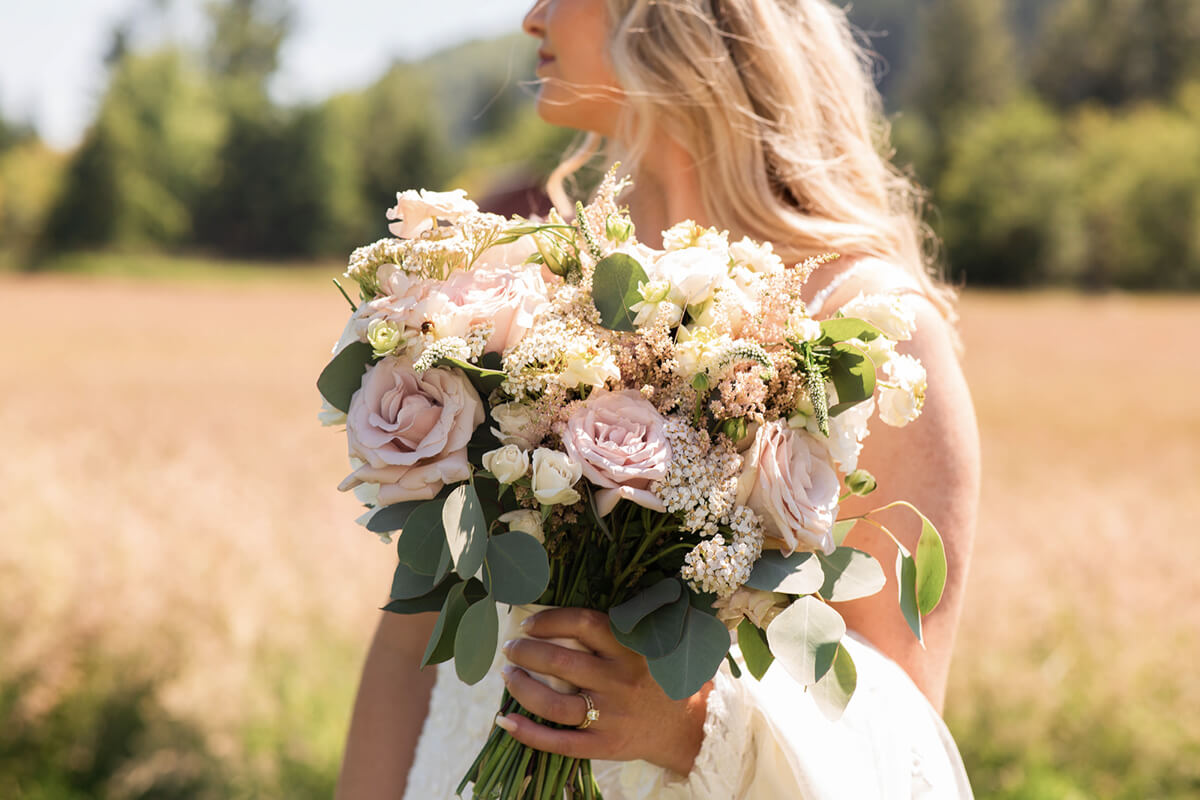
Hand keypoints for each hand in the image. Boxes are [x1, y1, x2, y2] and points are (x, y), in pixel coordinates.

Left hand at [495, 607, 710, 775]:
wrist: (686, 726)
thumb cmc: (657, 676)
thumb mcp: (648, 644)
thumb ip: (618, 626)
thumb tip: (567, 610)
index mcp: (630, 649)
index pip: (583, 624)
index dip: (550, 620)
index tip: (528, 624)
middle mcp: (619, 681)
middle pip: (561, 664)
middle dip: (526, 653)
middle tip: (510, 649)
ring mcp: (610, 716)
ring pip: (554, 703)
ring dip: (522, 688)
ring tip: (508, 676)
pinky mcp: (604, 745)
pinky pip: (559, 741)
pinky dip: (528, 732)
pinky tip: (505, 720)